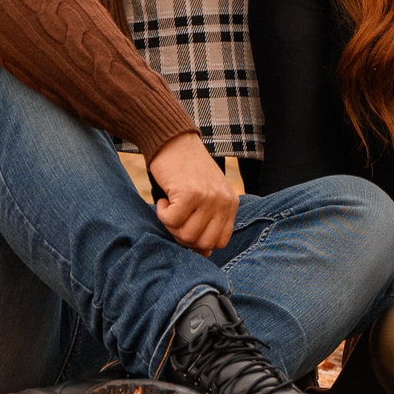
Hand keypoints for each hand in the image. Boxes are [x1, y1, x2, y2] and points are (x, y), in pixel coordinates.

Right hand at [147, 133, 236, 254]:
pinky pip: (171, 221)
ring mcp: (208, 197)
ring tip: (170, 206)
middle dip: (183, 236)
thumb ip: (209, 222)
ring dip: (171, 224)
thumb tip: (205, 254)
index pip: (220, 242)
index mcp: (231, 203)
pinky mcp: (189, 193)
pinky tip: (163, 199)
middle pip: (202, 243)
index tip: (186, 226)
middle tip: (175, 217)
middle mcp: (223, 201)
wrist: (174, 140)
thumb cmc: (187, 170)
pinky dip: (161, 213)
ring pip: (186, 235)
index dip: (199, 242)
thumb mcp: (207, 195)